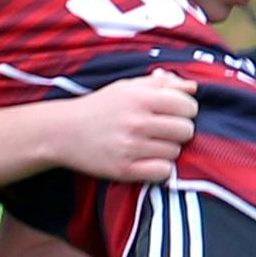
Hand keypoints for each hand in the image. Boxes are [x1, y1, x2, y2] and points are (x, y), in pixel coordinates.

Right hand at [54, 72, 197, 183]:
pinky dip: (159, 168)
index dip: (185, 110)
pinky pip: (163, 172)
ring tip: (150, 145)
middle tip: (163, 132)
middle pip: (186, 130)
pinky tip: (147, 161)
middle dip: (179, 131)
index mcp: (141, 97)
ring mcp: (131, 147)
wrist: (62, 132)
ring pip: (175, 152)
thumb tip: (193, 87)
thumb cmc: (100, 107)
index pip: (188, 106)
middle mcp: (137, 122)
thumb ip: (160, 84)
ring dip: (167, 150)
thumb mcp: (127, 87)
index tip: (173, 114)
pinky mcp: (124, 169)